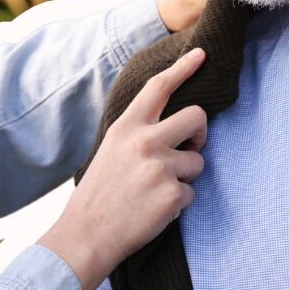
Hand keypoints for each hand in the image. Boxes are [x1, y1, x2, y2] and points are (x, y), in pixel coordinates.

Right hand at [39, 47, 208, 289]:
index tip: (202, 54)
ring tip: (155, 191)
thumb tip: (176, 124)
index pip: (159, 87)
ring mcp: (160, 167)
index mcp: (126, 127)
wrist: (86, 235)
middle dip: (200, 133)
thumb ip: (139, 133)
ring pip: (198, 161)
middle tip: (191, 146)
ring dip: (185, 177)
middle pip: (196, 116)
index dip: (183, 68)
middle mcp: (144, 141)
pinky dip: (178, 204)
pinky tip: (154, 211)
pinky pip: (192, 193)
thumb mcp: (111, 150)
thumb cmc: (100, 194)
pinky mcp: (172, 195)